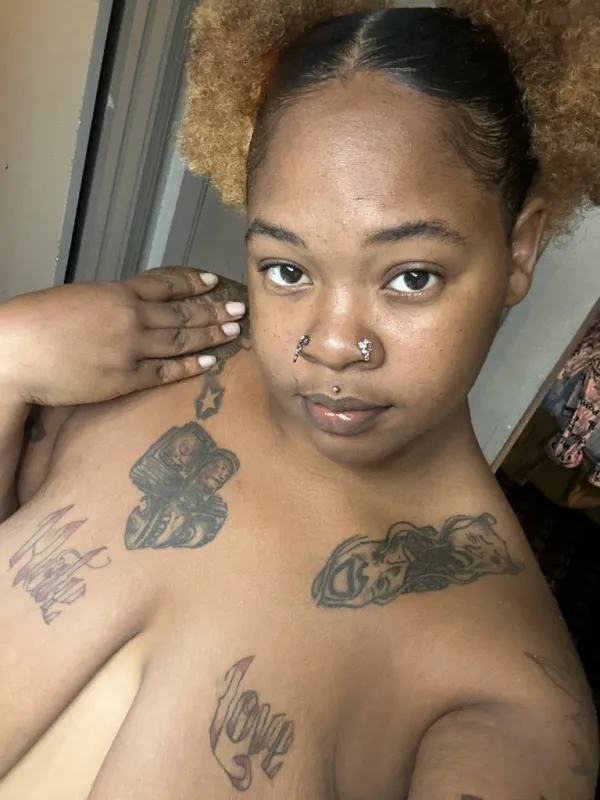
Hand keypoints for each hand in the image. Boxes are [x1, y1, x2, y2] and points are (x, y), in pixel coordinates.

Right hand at [0, 267, 245, 406]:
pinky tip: (208, 361)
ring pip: (180, 341)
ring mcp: (130, 349)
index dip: (192, 283)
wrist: (18, 352)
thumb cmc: (38, 322)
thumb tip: (129, 305)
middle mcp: (130, 318)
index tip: (212, 281)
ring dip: (210, 335)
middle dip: (213, 310)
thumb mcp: (78, 299)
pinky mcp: (125, 379)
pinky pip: (165, 372)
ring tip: (233, 331)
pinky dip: (188, 366)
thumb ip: (109, 302)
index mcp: (117, 293)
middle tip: (239, 309)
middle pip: (182, 313)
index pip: (165, 284)